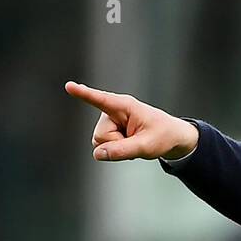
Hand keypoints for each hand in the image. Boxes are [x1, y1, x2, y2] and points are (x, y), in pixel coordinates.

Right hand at [64, 81, 198, 160]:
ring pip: (100, 143)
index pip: (101, 100)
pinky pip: (104, 147)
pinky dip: (116, 150)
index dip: (84, 94)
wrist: (171, 137)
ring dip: (117, 148)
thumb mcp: (147, 146)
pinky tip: (129, 143)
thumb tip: (97, 154)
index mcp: (124, 106)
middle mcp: (112, 111)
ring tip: (134, 141)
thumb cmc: (162, 136)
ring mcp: (109, 121)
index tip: (69, 86)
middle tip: (137, 141)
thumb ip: (122, 151)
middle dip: (116, 145)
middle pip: (100, 136)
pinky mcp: (108, 130)